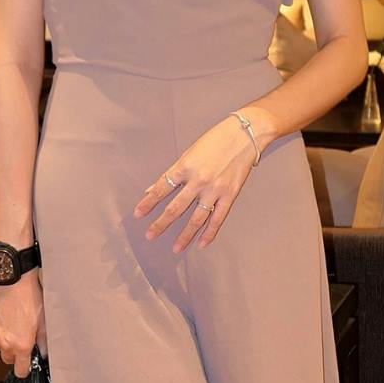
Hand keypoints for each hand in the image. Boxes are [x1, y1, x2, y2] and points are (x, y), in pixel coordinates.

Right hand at [0, 274, 46, 375]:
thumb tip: (44, 353)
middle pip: (9, 360)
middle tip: (22, 339)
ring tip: (13, 326)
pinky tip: (4, 319)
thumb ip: (44, 342)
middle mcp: (5, 343)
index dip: (25, 368)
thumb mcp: (44, 322)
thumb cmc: (29, 298)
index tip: (28, 363)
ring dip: (5, 342)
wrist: (12, 282)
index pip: (21, 371)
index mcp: (21, 345)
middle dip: (15, 353)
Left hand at [133, 114, 262, 253]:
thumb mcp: (189, 152)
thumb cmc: (216, 140)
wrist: (245, 134)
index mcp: (185, 166)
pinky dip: (209, 232)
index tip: (138, 214)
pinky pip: (218, 218)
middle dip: (161, 223)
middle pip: (176, 207)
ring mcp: (215, 189)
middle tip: (150, 236)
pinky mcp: (230, 195)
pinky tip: (201, 244)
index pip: (161, 188)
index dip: (148, 202)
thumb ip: (172, 173)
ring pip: (196, 218)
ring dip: (185, 235)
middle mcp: (198, 180)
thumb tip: (152, 188)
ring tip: (176, 248)